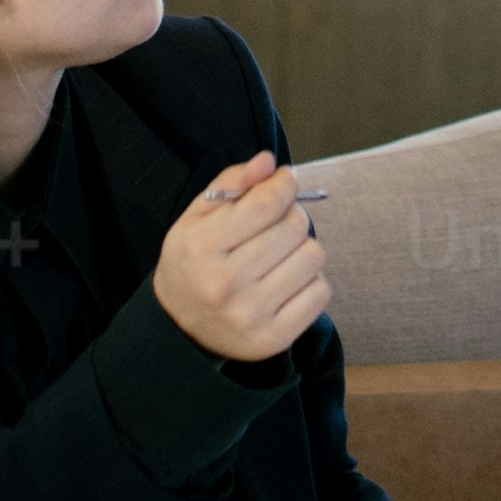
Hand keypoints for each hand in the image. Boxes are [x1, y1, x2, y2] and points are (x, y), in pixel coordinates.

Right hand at [154, 151, 330, 365]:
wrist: (179, 328)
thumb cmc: (193, 263)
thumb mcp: (196, 217)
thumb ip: (232, 183)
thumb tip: (269, 162)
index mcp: (202, 247)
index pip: (264, 204)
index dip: (284, 184)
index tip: (286, 180)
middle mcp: (226, 283)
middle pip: (292, 228)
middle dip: (291, 215)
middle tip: (278, 221)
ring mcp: (251, 314)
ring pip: (312, 257)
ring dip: (302, 247)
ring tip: (282, 253)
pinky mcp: (274, 338)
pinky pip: (320, 292)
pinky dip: (310, 280)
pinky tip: (288, 280)